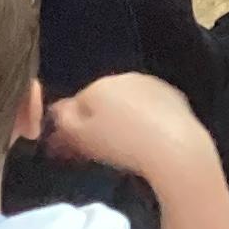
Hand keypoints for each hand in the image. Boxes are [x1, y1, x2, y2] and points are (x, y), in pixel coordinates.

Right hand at [44, 70, 210, 182]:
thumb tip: (55, 111)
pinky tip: (147, 140)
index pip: (76, 104)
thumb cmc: (119, 144)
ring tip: (124, 147)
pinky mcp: (173, 95)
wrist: (172, 145)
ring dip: (121, 118)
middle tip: (97, 150)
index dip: (72, 127)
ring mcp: (151, 83)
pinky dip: (145, 120)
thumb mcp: (80, 136)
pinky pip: (150, 107)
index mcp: (97, 85)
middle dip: (97, 121)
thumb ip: (62, 121)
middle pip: (102, 100)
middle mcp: (123, 77)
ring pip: (127, 102)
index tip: (72, 149)